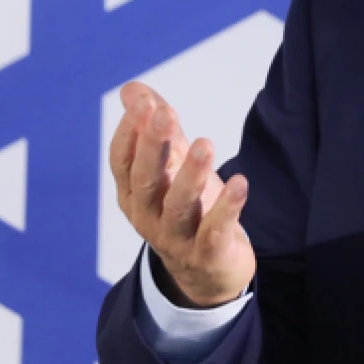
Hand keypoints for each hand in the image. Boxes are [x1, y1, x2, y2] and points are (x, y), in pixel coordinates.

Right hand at [108, 80, 255, 306]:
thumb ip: (155, 130)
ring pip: (178, 206)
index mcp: (134, 195)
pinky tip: (241, 182)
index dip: (130, 132)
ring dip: (190, 174)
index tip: (143, 102)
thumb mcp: (170, 169)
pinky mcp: (207, 254)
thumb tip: (133, 90)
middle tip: (163, 113)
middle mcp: (148, 218)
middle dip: (152, 146)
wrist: (207, 273)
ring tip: (204, 144)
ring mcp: (176, 239)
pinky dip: (227, 208)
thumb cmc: (186, 210)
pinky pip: (215, 231)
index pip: (122, 162)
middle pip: (145, 181)